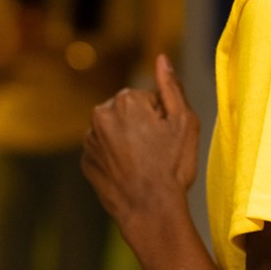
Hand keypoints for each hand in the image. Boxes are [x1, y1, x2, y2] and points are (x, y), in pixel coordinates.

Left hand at [83, 54, 200, 229]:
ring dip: (127, 141)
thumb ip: (171, 86)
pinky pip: (104, 151)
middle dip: (142, 126)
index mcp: (126, 100)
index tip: (167, 139)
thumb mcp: (185, 122)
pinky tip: (129, 173)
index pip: (149, 99)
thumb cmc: (172, 166)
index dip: (162, 118)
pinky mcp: (85, 161)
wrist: (150, 211)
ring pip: (115, 131)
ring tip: (143, 165)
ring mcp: (90, 140)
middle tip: (157, 153)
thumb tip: (161, 58)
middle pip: (129, 112)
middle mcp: (101, 114)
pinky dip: (115, 158)